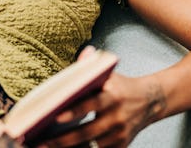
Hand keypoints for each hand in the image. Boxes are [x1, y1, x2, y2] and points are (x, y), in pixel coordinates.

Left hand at [38, 71, 166, 147]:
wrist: (150, 101)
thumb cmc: (120, 86)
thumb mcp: (108, 73)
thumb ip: (93, 65)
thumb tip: (85, 53)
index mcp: (113, 96)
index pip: (91, 104)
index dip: (74, 111)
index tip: (56, 116)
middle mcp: (118, 117)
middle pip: (87, 132)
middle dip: (62, 140)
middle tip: (40, 143)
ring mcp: (120, 134)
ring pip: (91, 147)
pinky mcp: (121, 146)